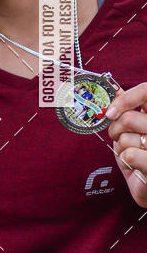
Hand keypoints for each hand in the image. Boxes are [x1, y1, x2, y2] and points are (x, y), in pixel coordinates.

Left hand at [107, 84, 146, 207]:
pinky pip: (129, 155)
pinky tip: (135, 165)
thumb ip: (128, 108)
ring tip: (132, 153)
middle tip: (119, 137)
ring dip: (121, 147)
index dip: (127, 98)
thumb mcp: (134, 128)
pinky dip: (125, 160)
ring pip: (126, 138)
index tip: (110, 112)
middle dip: (115, 130)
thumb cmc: (141, 154)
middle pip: (128, 118)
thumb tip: (114, 88)